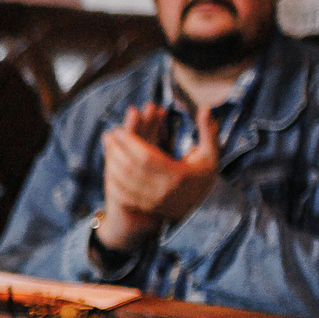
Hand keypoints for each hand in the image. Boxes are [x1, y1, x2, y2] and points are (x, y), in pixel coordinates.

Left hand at [98, 101, 220, 247]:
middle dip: (117, 151)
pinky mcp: (147, 208)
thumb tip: (205, 108)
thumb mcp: (211, 153)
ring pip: (125, 183)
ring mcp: (154, 202)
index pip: (147, 158)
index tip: (119, 130)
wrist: (204, 204)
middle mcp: (164, 191)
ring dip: (112, 164)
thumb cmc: (203, 173)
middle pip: (132, 170)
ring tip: (107, 147)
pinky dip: (114, 182)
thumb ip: (208, 131)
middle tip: (108, 135)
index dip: (130, 143)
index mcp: (178, 175)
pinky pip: (125, 197)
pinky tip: (109, 168)